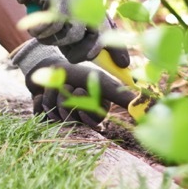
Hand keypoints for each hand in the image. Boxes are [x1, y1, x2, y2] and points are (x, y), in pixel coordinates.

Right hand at [0, 0, 108, 62]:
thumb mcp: (64, 9)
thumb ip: (78, 28)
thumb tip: (93, 54)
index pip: (109, 27)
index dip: (117, 48)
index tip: (124, 64)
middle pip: (97, 35)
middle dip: (84, 52)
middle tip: (70, 56)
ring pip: (74, 35)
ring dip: (55, 41)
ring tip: (43, 34)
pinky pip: (53, 29)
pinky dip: (41, 33)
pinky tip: (34, 25)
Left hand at [10, 40, 135, 126]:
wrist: (50, 66)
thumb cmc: (78, 73)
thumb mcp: (101, 82)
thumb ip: (121, 95)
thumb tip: (147, 107)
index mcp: (94, 112)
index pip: (93, 121)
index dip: (85, 108)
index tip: (82, 91)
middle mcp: (78, 118)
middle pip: (73, 119)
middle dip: (68, 98)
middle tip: (68, 86)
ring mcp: (60, 119)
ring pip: (55, 116)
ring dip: (52, 96)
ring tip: (54, 86)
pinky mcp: (43, 117)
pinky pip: (39, 114)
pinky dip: (39, 100)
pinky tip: (41, 93)